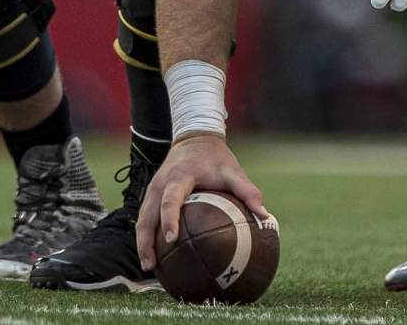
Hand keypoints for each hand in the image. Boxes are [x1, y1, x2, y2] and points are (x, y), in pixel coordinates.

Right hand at [135, 133, 267, 271]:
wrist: (195, 139)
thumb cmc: (216, 158)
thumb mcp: (233, 172)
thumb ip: (247, 191)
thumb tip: (264, 215)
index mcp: (179, 177)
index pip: (170, 200)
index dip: (169, 219)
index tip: (172, 239)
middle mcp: (160, 184)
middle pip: (147, 215)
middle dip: (146, 240)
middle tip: (151, 265)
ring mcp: (153, 189)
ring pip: (141, 219)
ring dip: (142, 242)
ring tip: (149, 266)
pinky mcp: (151, 195)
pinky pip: (145, 217)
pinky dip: (146, 236)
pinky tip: (154, 255)